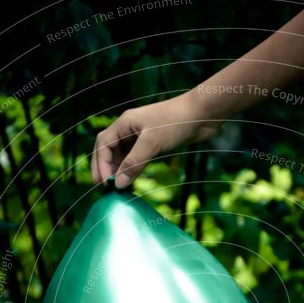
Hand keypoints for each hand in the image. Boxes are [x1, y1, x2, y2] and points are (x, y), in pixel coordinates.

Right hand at [91, 92, 218, 187]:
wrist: (202, 115)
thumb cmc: (176, 122)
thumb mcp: (152, 143)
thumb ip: (134, 163)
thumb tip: (119, 184)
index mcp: (125, 123)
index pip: (103, 144)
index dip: (101, 164)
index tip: (106, 183)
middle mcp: (130, 128)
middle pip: (109, 149)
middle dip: (105, 167)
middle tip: (104, 187)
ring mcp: (141, 135)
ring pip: (123, 154)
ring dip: (118, 169)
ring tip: (118, 187)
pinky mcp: (153, 143)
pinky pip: (136, 157)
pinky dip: (132, 168)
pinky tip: (132, 179)